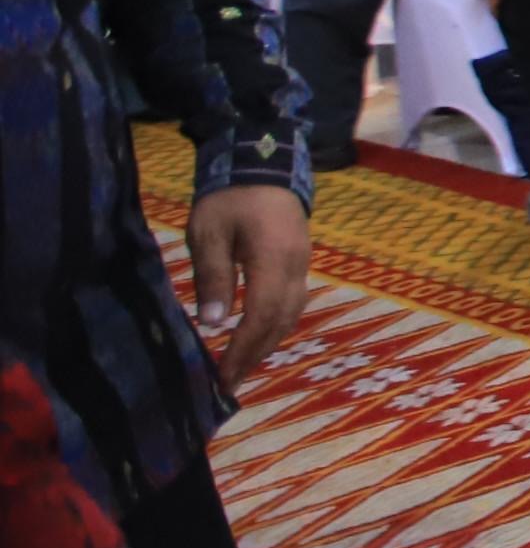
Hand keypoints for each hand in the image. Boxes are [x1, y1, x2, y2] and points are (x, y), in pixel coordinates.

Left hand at [184, 184, 308, 394]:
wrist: (265, 164)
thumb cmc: (230, 198)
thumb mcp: (209, 234)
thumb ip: (213, 277)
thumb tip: (214, 324)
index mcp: (273, 260)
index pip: (261, 316)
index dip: (242, 349)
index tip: (222, 376)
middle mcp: (296, 268)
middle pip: (281, 322)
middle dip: (254, 355)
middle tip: (228, 383)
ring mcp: (302, 265)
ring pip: (291, 315)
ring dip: (267, 344)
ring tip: (241, 367)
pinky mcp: (299, 262)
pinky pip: (293, 303)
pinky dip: (275, 326)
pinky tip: (257, 336)